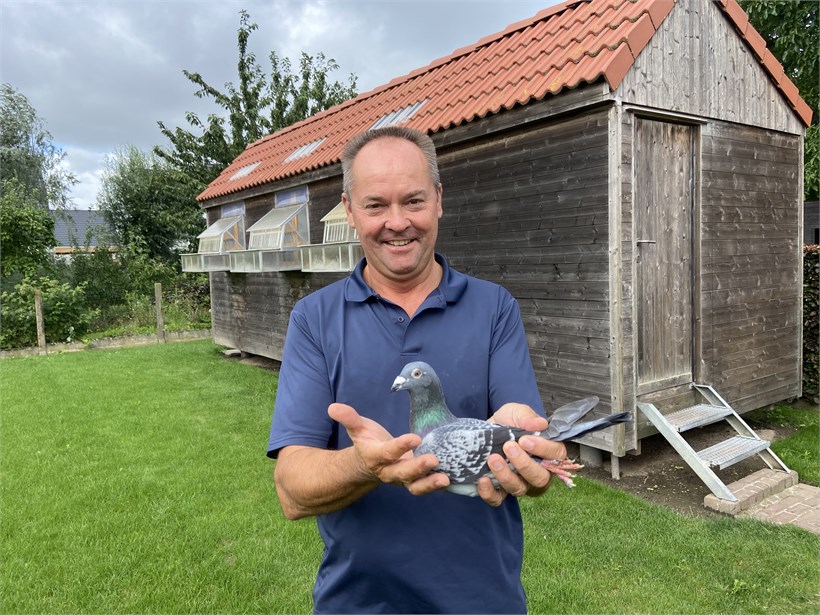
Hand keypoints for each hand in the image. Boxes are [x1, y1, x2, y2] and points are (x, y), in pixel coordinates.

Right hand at [328, 403, 448, 494]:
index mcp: (375, 456)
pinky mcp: (413, 481)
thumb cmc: (367, 442)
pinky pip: (424, 486)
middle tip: (433, 459)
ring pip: (414, 486)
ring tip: (444, 479)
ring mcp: (402, 479)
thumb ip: (348, 418)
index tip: (415, 437)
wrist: (368, 466)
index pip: (387, 452)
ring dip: (429, 484)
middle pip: (402, 473)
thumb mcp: (358, 429)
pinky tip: (452, 478)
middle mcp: (389, 471)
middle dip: (417, 468)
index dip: (400, 446)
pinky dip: (436, 486)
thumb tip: (333, 407)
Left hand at [477, 403, 566, 505]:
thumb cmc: (506, 423)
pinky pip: (498, 499)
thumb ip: (526, 416)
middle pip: (540, 478)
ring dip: (506, 476)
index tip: (525, 440)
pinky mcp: (499, 492)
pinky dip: (490, 493)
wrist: (483, 431)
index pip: (556, 455)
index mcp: (546, 452)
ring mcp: (519, 484)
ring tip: (493, 458)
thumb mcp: (515, 413)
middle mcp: (536, 472)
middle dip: (524, 464)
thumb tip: (540, 424)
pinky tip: (482, 480)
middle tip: (509, 447)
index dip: (544, 449)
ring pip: (519, 489)